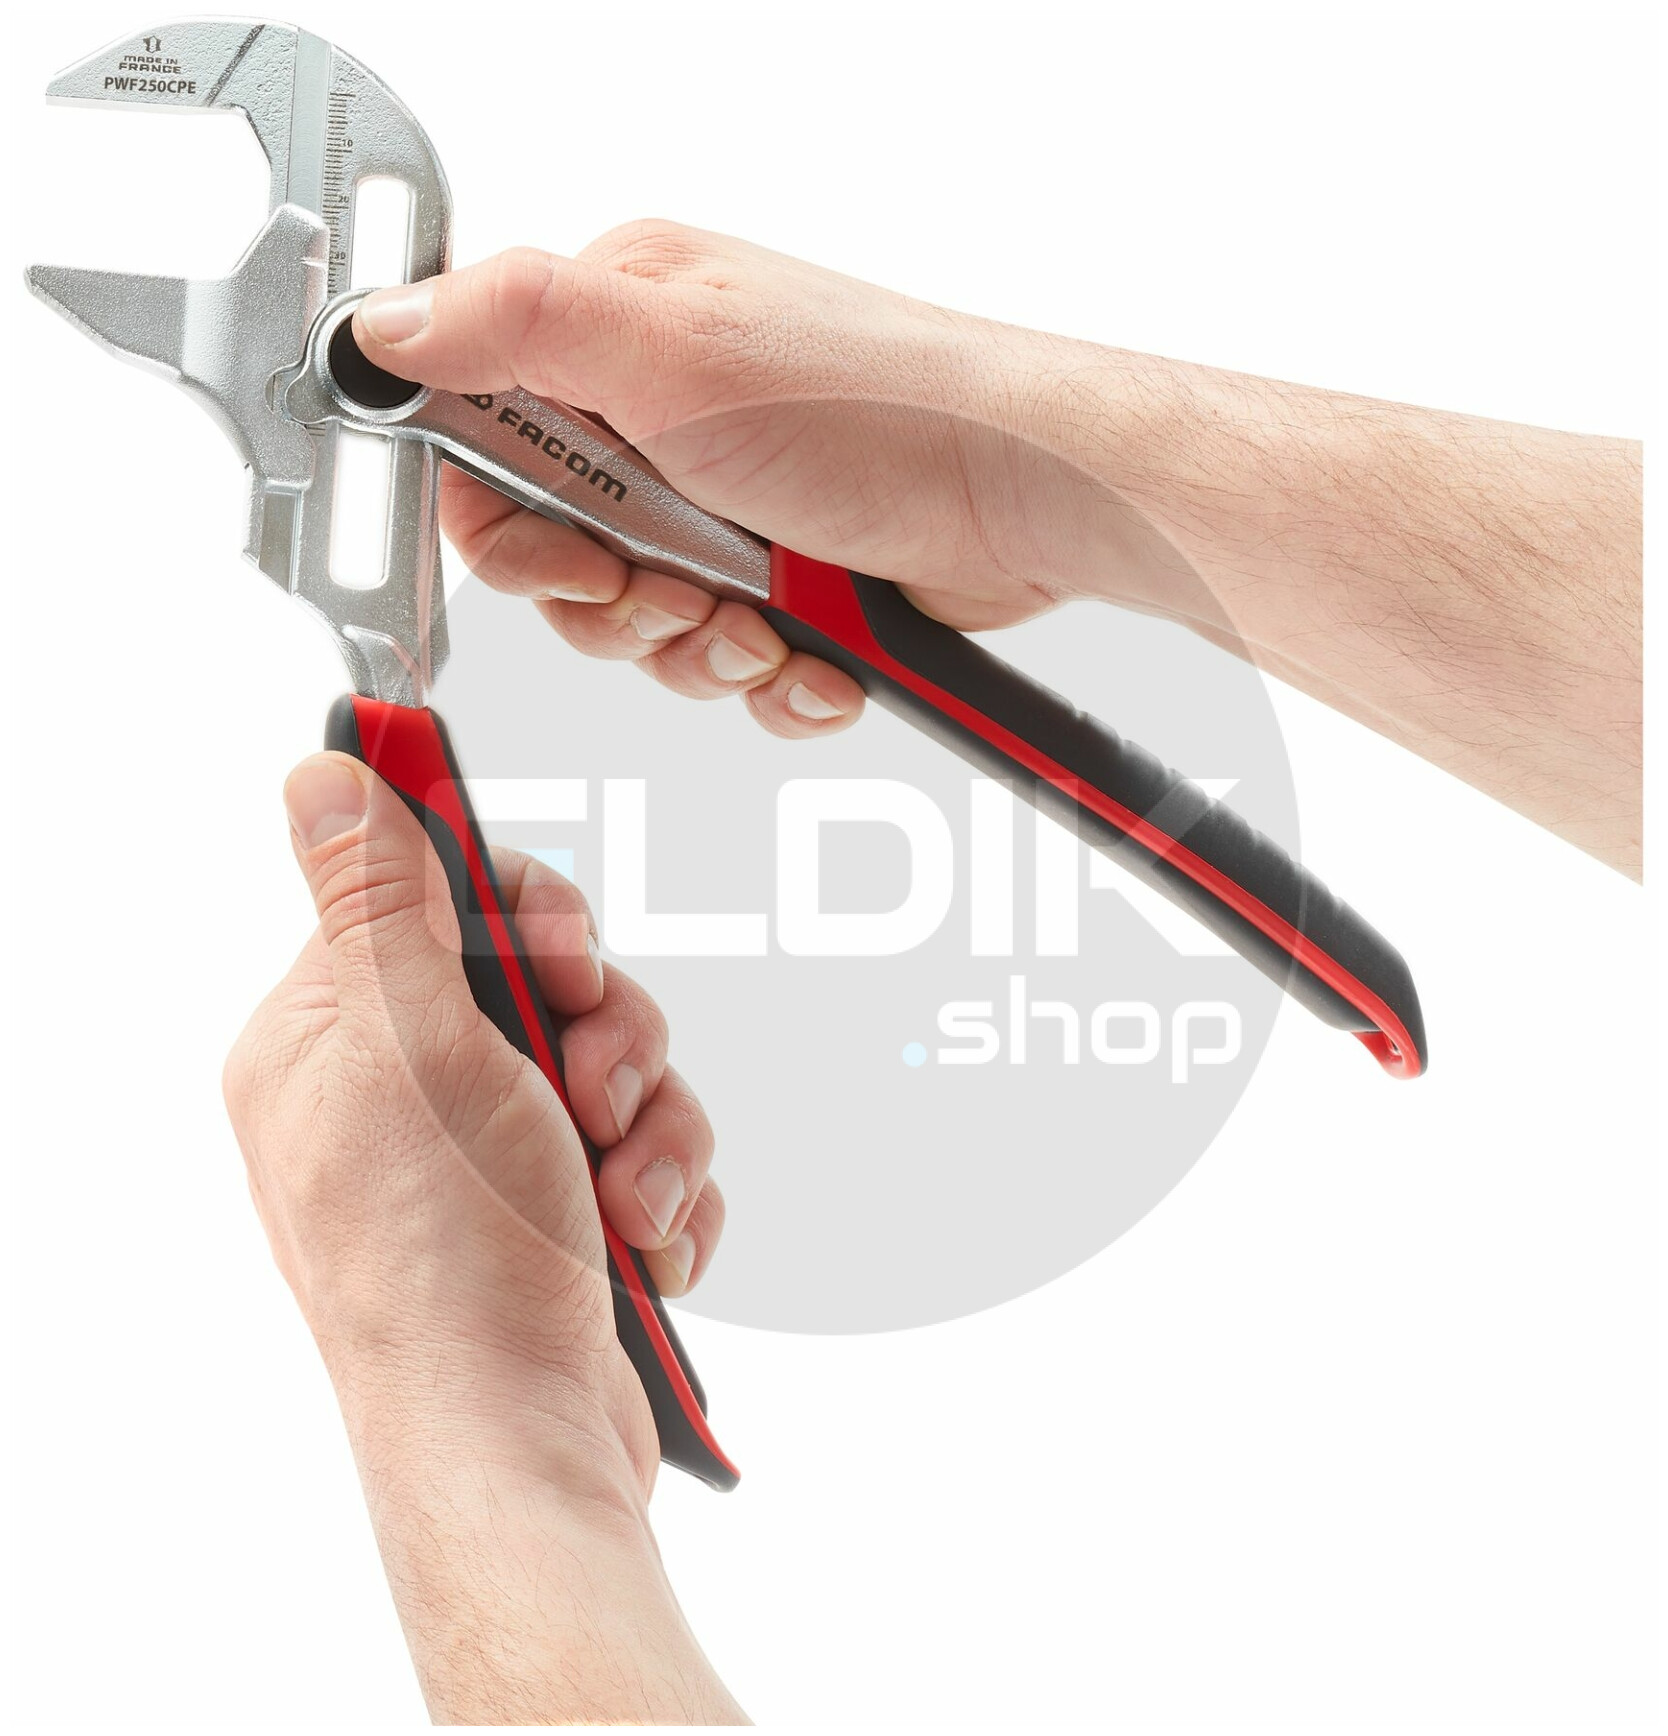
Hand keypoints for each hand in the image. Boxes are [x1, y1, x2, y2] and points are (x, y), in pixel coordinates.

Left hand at [223, 749, 723, 1495]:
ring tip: (630, 1202)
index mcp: (332, 1039)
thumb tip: (323, 770)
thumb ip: (381, 897)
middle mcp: (403, 1091)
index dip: (527, 918)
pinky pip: (646, 1147)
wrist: (516, 1447)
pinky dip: (666, 1191)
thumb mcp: (415, 1045)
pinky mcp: (555, 1211)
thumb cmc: (451, 1265)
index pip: (438, 900)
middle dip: (611, 1039)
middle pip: (552, 981)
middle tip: (597, 1094)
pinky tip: (647, 1248)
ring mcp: (484, 1157)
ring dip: (653, 1128)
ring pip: (618, 1064)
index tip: (566, 955)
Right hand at [349, 221, 1166, 734]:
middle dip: (616, 606)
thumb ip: (515, 327)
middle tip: (674, 597)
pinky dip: (767, 681)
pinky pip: (723, 665)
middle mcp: (662, 419)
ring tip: (763, 629)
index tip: (568, 559)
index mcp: (617, 333)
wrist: (1023, 497)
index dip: (507, 528)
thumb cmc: (879, 404)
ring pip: (639, 626)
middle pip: (557, 556)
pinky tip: (811, 657)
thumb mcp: (675, 348)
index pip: (483, 439)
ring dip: (696, 652)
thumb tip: (385, 325)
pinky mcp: (780, 581)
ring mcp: (723, 505)